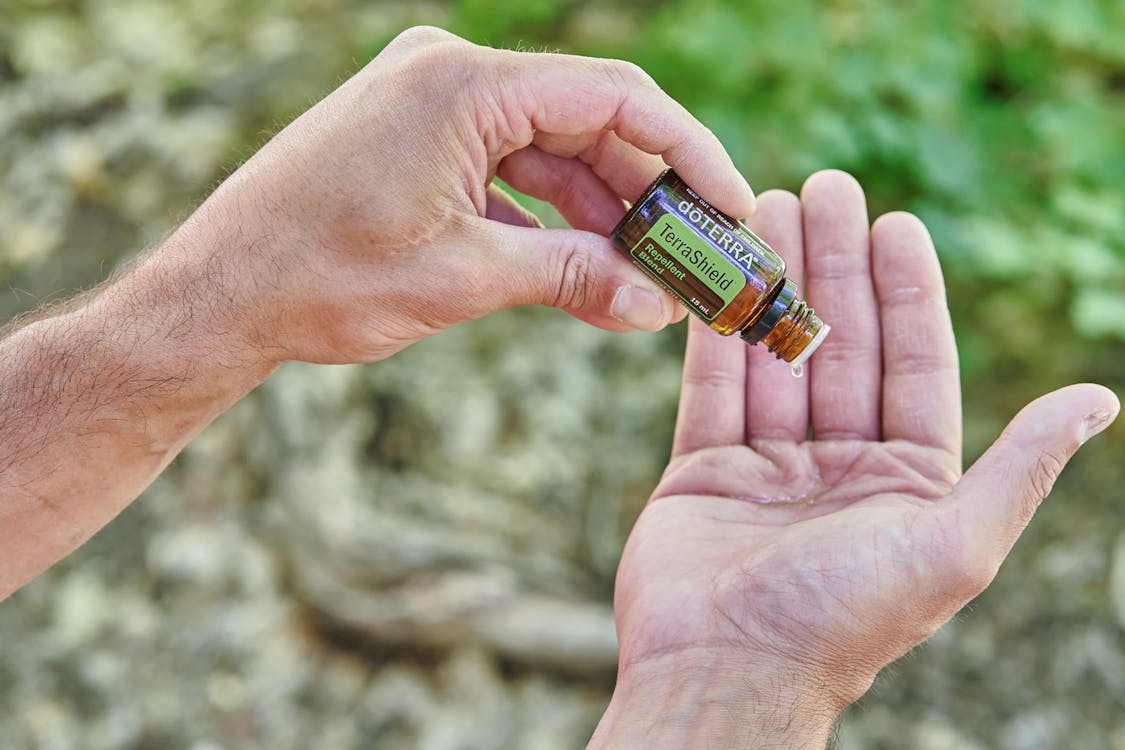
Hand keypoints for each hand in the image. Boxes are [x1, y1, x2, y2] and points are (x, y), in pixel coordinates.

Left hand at [0, 28, 757, 598]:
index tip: (730, 205)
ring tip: (647, 276)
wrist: (218, 295)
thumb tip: (655, 307)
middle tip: (695, 257)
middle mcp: (450, 76)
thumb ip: (572, 280)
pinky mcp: (417, 141)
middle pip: (585, 123)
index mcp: (463, 85)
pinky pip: (507, 169)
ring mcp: (430, 105)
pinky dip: (547, 215)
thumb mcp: (464, 279)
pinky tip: (584, 266)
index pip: (612, 99)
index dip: (685, 152)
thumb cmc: (321, 279)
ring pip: (548, 151)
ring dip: (599, 212)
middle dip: (644, 194)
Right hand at [589, 171, 1119, 747]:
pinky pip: (713, 387)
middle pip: (842, 344)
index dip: (908, 291)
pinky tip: (719, 275)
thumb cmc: (846, 620)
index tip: (897, 222)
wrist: (727, 671)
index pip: (914, 365)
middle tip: (826, 186)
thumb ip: (1020, 466)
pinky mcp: (703, 469)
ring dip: (773, 282)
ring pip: (774, 354)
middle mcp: (841, 465)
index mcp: (908, 481)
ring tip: (768, 207)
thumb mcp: (955, 544)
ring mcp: (769, 465)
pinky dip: (715, 331)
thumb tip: (1099, 399)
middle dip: (835, 264)